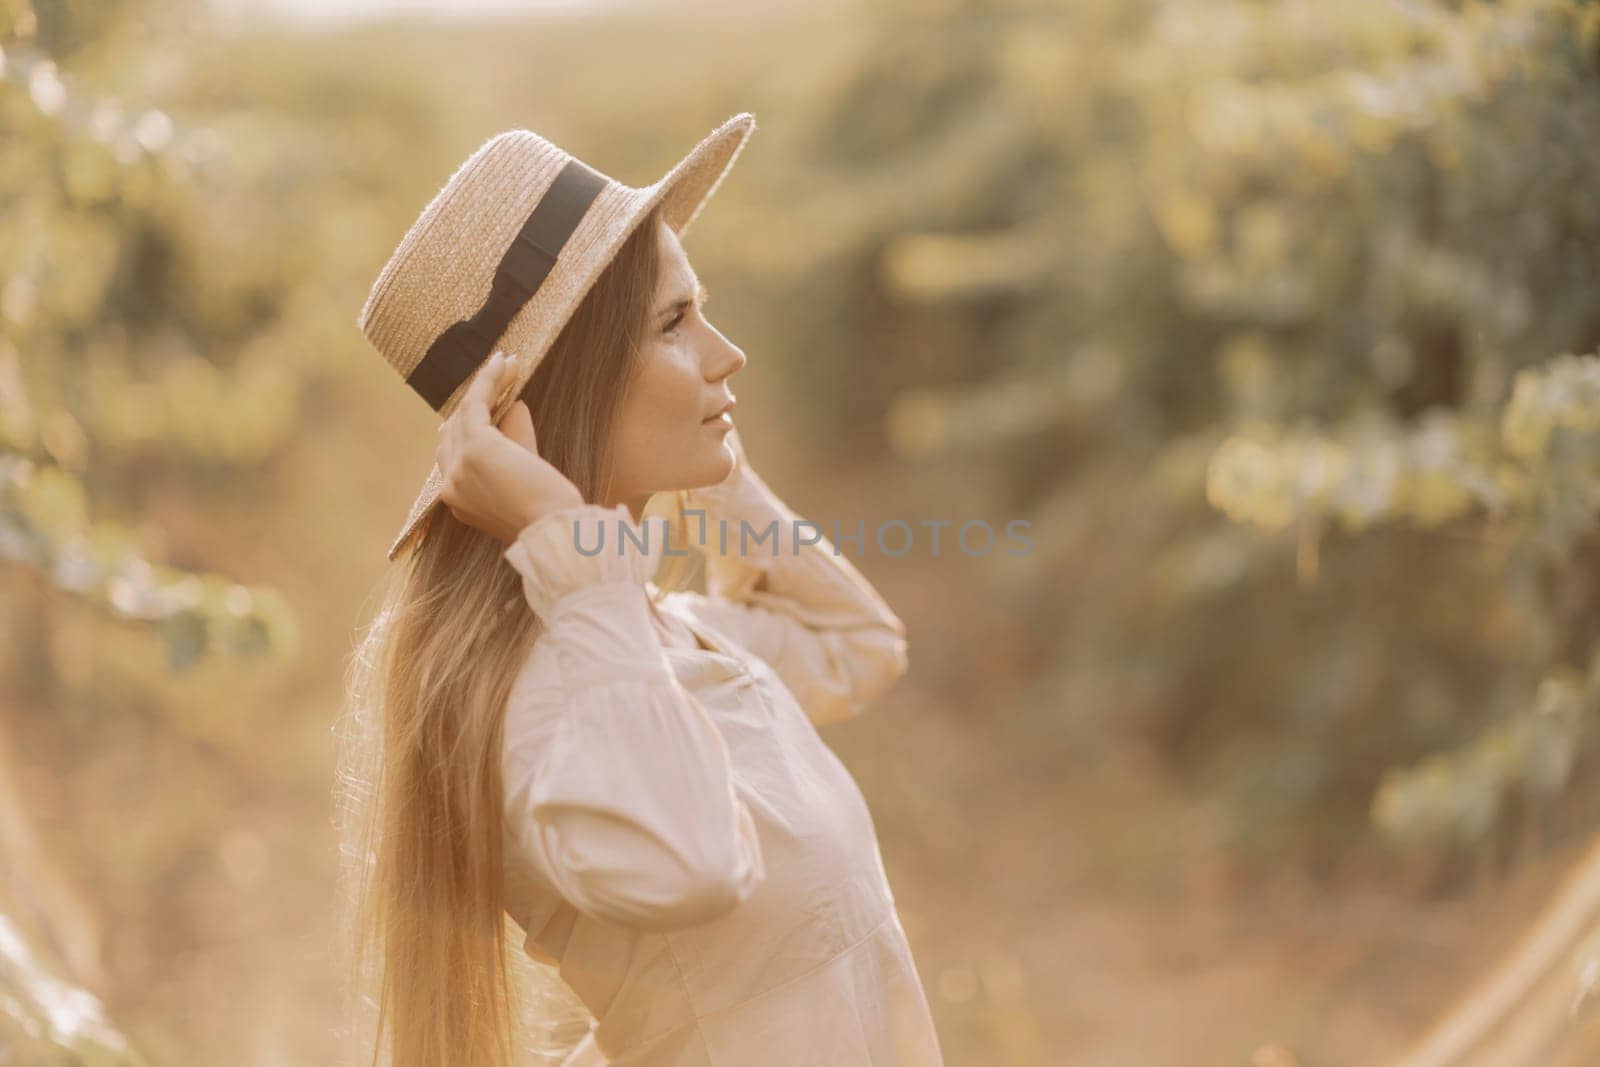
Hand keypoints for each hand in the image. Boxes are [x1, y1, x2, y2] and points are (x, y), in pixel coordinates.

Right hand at [436, 350, 584, 544]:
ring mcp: (458, 467)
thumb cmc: (550, 512)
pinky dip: (488, 380)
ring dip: (486, 384)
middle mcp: (450, 486)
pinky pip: (476, 403)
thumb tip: (513, 404)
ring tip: (507, 364)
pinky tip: (502, 363)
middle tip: (500, 374)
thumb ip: (515, 440)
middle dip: (476, 400)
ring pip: (464, 413)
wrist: (555, 528)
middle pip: (452, 430)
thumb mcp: (524, 474)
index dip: (468, 422)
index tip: (488, 400)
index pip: (451, 452)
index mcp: (458, 500)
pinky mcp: (475, 448)